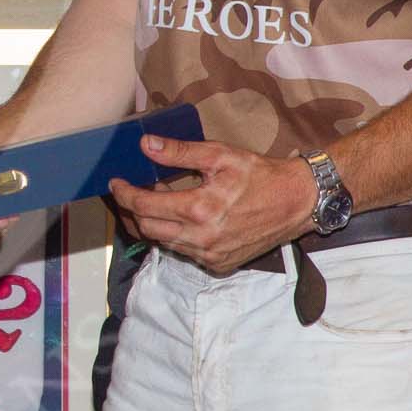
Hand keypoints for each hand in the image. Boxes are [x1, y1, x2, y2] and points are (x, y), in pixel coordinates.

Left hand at [108, 135, 314, 273]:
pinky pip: (184, 252)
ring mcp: (211, 255)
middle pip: (148, 229)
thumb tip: (146, 146)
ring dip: (151, 224)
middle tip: (128, 193)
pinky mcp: (219, 265)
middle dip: (131, 211)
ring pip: (164, 243)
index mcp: (200, 210)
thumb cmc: (260, 175)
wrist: (296, 203)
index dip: (124, 194)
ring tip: (151, 202)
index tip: (115, 183)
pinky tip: (177, 218)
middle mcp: (202, 239)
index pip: (145, 206)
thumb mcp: (220, 155)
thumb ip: (180, 153)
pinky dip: (174, 236)